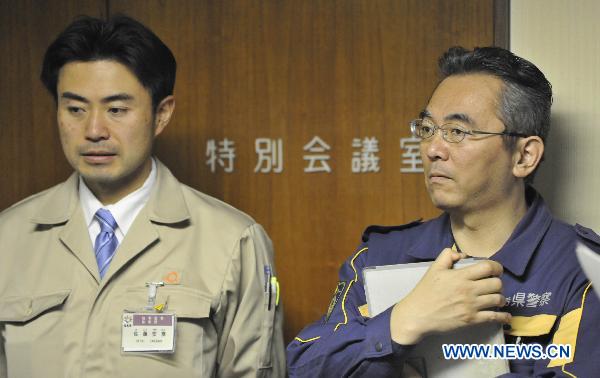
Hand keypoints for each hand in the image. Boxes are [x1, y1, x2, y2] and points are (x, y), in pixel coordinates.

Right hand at [390, 248, 509, 344]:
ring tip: (496, 298)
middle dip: (498, 282)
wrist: (417, 315)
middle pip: (496, 283)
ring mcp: (471, 306)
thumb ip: (447, 256)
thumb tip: (463, 255)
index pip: (487, 267)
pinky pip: (494, 317)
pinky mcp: (472, 320)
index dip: (496, 267)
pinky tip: (505, 315)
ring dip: (500, 297)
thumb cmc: (425, 291)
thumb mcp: (434, 269)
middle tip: (493, 284)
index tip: (496, 270)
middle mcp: (469, 290)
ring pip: (498, 299)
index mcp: (460, 276)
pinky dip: (503, 316)